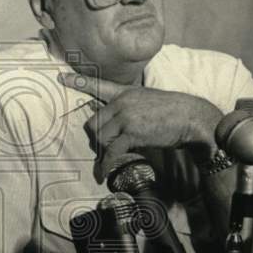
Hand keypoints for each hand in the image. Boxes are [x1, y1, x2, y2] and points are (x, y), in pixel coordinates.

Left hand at [57, 72, 220, 181]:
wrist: (191, 117)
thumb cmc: (173, 113)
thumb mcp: (148, 102)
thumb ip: (130, 109)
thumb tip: (116, 127)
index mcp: (126, 92)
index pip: (98, 85)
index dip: (78, 82)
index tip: (61, 79)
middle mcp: (122, 102)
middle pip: (93, 122)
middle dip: (95, 138)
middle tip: (102, 149)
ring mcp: (126, 116)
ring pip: (99, 137)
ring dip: (102, 152)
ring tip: (107, 160)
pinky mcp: (131, 132)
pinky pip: (110, 151)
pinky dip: (105, 164)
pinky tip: (103, 173)